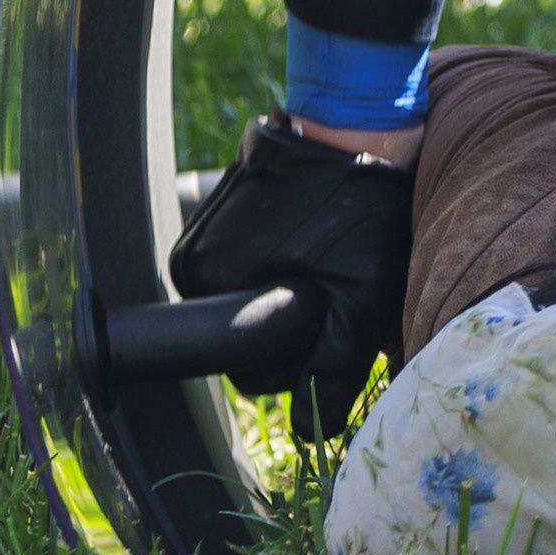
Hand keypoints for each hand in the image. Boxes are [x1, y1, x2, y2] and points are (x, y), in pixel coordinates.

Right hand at [168, 113, 418, 445]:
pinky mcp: (222, 208)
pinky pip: (251, 263)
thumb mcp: (360, 297)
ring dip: (290, 292)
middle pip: (246, 334)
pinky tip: (317, 237)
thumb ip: (332, 368)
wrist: (360, 123)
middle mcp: (193, 258)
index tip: (331, 317)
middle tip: (338, 284)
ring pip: (250, 300)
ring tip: (332, 257)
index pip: (248, 364)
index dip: (298, 356)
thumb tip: (308, 431)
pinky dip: (283, 261)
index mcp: (210, 280)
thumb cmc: (362, 206)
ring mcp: (203, 230)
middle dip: (294, 324)